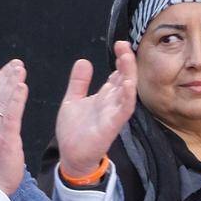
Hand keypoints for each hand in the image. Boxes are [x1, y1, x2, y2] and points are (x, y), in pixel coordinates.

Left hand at [55, 43, 136, 179]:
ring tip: (127, 57)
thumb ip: (79, 82)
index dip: (120, 59)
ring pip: (127, 90)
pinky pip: (124, 110)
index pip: (117, 74)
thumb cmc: (75, 130)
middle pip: (125, 78)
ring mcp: (113, 114)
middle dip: (126, 62)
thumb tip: (83, 61)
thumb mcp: (73, 100)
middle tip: (123, 45)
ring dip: (129, 74)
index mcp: (104, 96)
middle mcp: (112, 102)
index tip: (119, 44)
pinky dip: (127, 96)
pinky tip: (128, 84)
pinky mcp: (112, 126)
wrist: (71, 155)